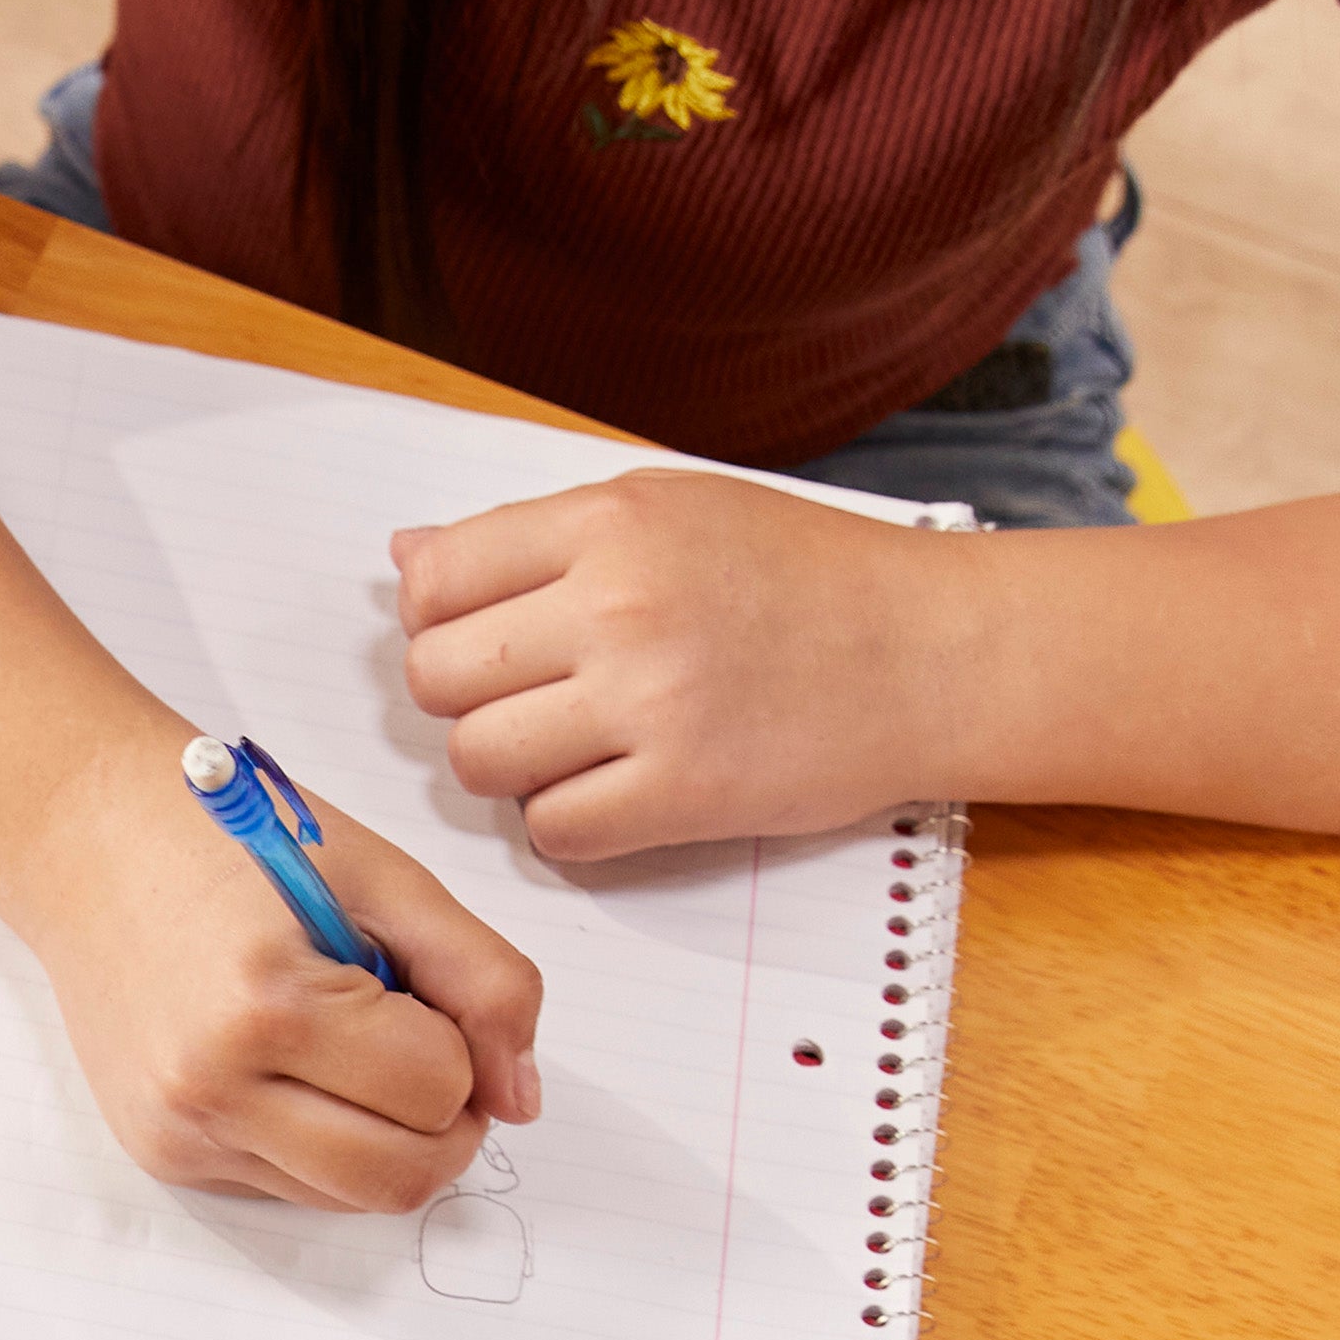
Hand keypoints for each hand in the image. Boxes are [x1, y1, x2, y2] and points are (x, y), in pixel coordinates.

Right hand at [3, 726, 544, 1209]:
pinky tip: (291, 1069)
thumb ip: (482, 979)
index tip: (422, 992)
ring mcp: (179, 1133)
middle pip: (404, 1176)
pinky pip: (291, 1191)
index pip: (440, 1087)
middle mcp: (209, 1088)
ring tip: (351, 1053)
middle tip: (422, 1050)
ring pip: (353, 1199)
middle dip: (445, 1120)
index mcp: (266, 1005)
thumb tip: (524, 1098)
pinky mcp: (163, 1156)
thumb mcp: (383, 879)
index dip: (462, 1043)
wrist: (87, 843)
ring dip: (387, 1140)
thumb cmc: (232, 842)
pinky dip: (323, 1144)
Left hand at [394, 471, 958, 860]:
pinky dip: (570, 822)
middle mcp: (619, 605)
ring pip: (478, 760)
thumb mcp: (673, 510)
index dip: (439, 621)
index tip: (484, 636)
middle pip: (437, 678)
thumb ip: (535, 535)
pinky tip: (622, 787)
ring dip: (512, 765)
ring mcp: (649, 701)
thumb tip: (405, 553)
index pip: (433, 582)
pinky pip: (550, 829)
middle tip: (537, 696)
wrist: (935, 650)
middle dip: (468, 697)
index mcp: (610, 524)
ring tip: (580, 742)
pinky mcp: (682, 792)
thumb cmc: (802, 574)